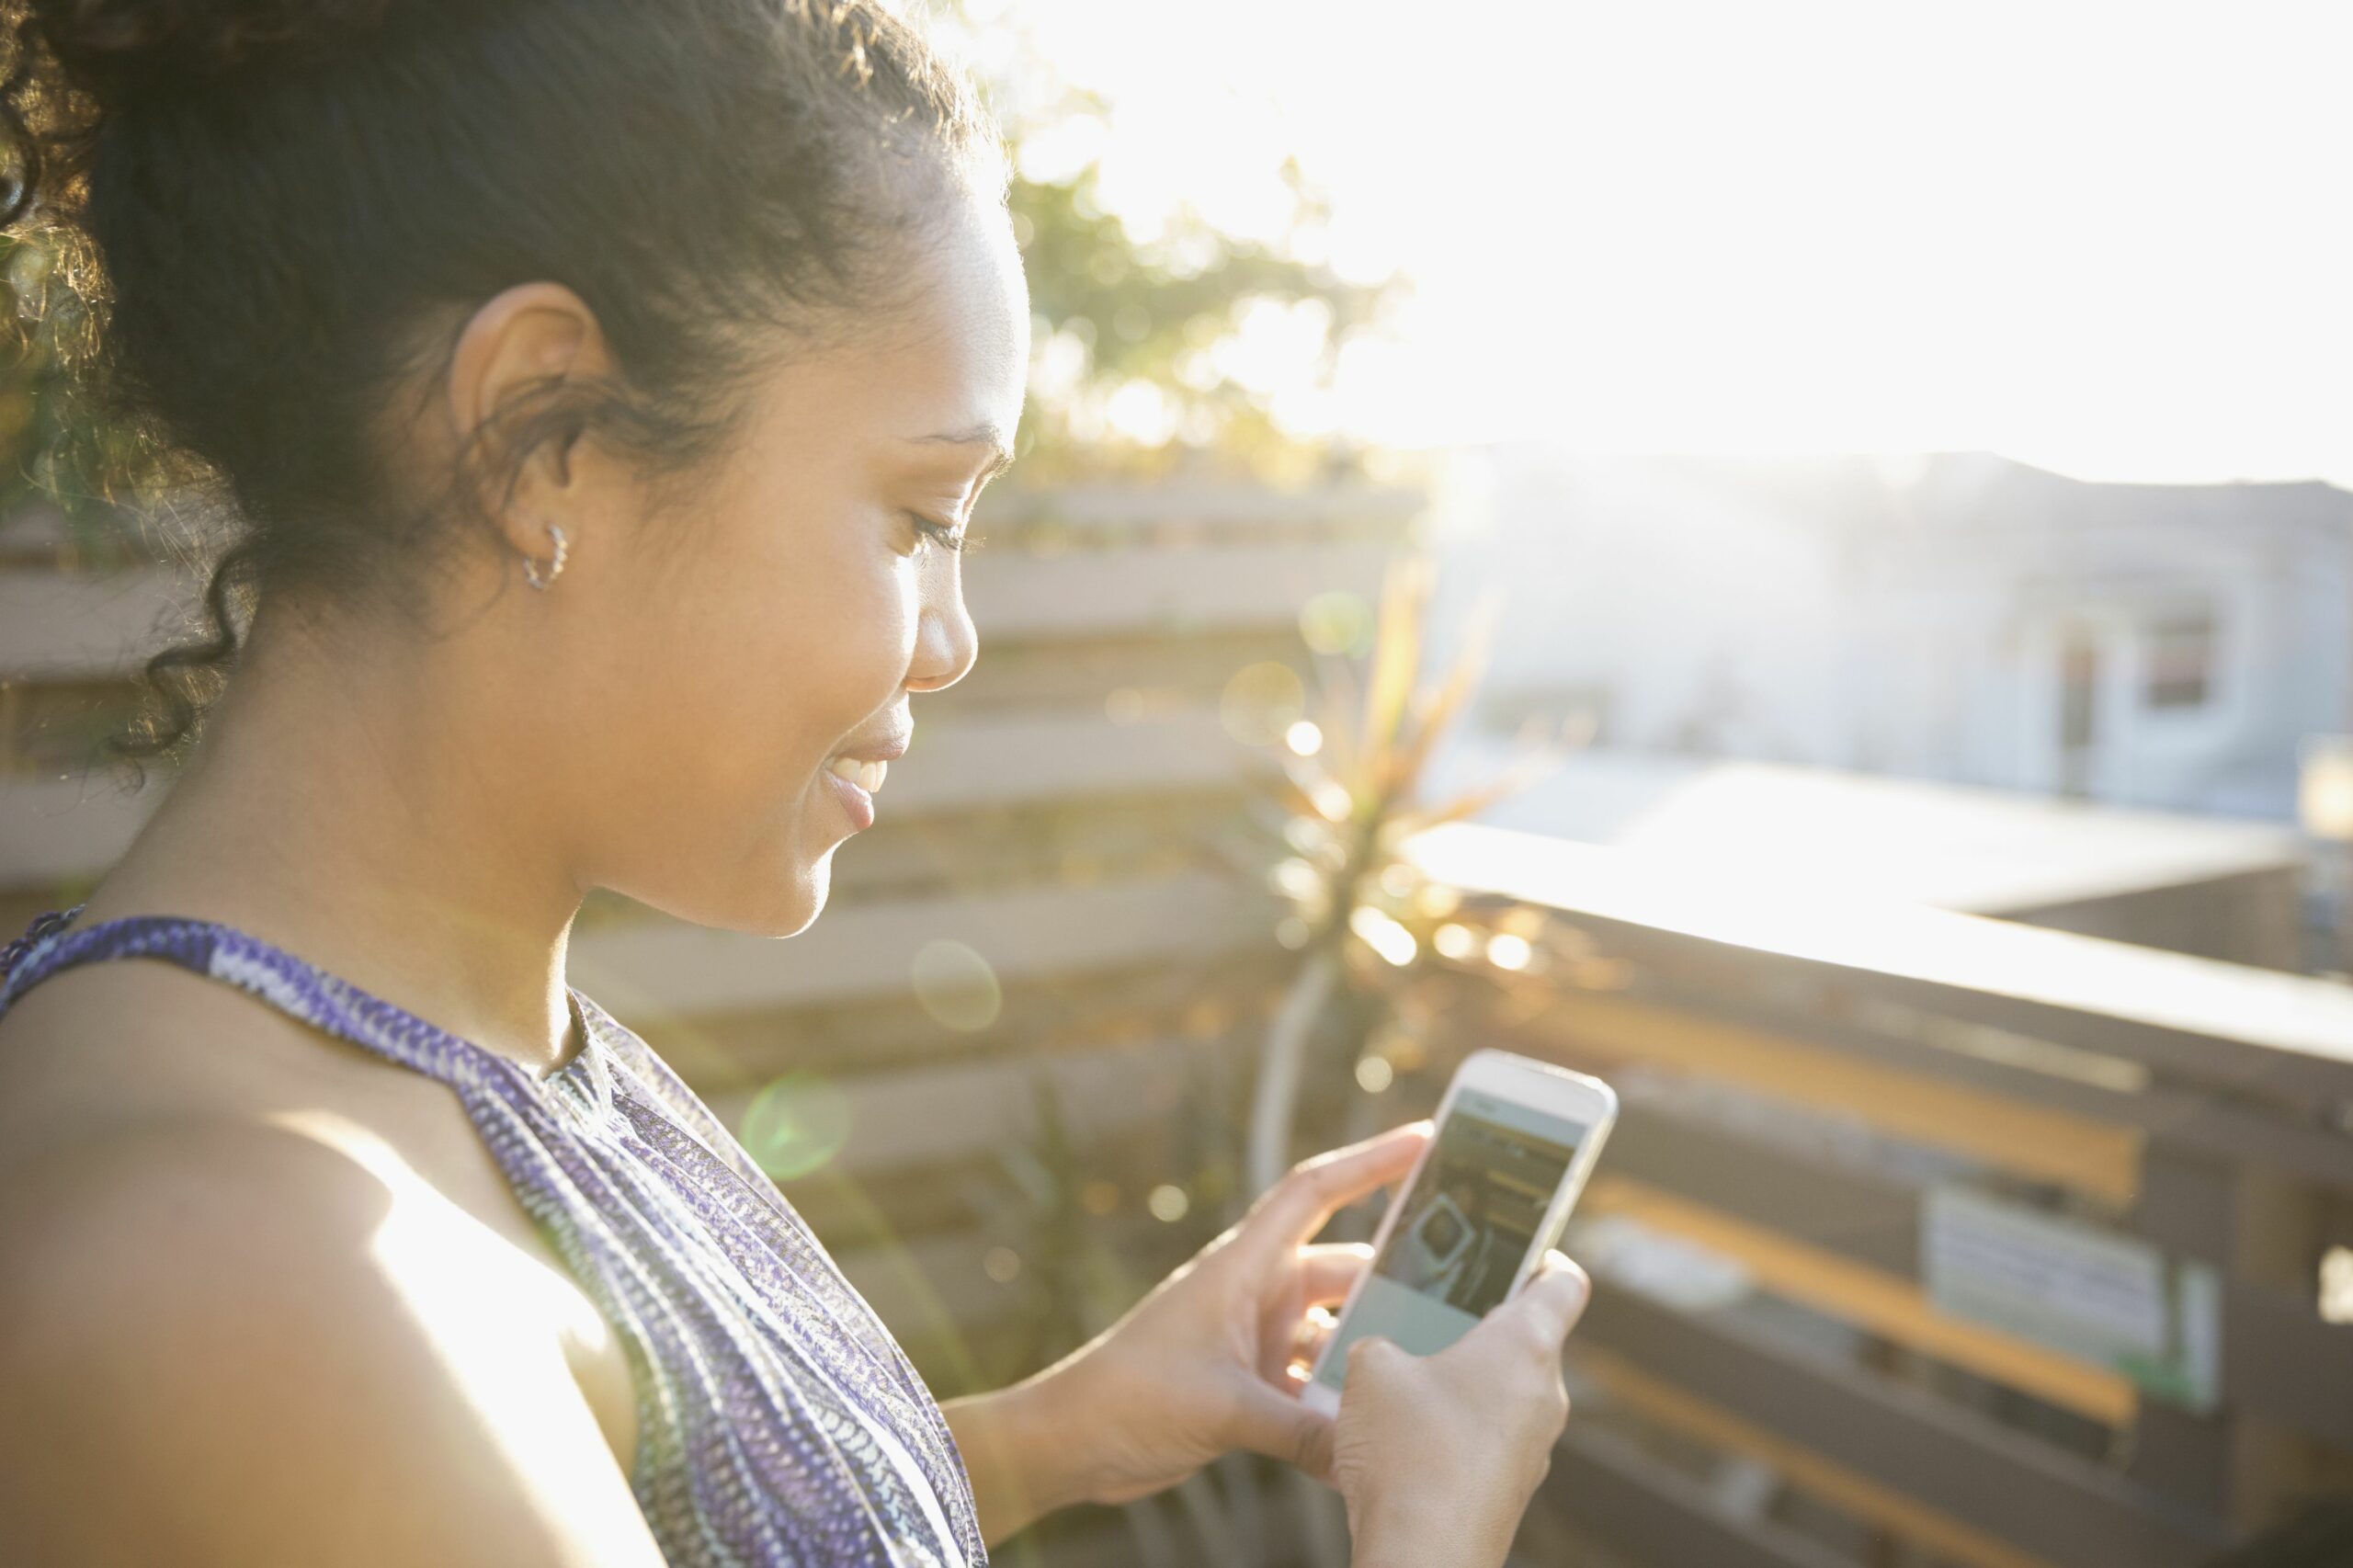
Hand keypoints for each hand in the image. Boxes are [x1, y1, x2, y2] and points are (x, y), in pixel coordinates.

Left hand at [1037, 1122, 1432, 1505]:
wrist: (1069, 1443)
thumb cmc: (1125, 1397)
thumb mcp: (1222, 1409)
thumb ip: (1299, 1431)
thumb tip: (1366, 1454)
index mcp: (1241, 1266)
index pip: (1314, 1191)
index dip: (1370, 1161)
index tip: (1427, 1141)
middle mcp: (1253, 1292)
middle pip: (1342, 1268)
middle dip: (1396, 1276)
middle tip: (1466, 1279)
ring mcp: (1252, 1337)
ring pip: (1333, 1329)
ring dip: (1369, 1348)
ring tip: (1428, 1361)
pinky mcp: (1247, 1383)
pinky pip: (1312, 1381)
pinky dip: (1339, 1398)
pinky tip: (1373, 1422)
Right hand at [1331, 1250, 1591, 1567]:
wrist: (1422, 1557)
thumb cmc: (1408, 1455)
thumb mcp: (1371, 1369)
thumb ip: (1381, 1344)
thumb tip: (1384, 1357)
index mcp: (1525, 1345)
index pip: (1563, 1282)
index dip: (1542, 1258)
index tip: (1516, 1250)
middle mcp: (1544, 1394)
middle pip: (1525, 1341)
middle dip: (1474, 1326)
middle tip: (1425, 1315)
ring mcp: (1533, 1448)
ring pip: (1502, 1395)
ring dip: (1459, 1383)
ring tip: (1400, 1381)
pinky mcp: (1510, 1489)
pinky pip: (1487, 1441)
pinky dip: (1454, 1431)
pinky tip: (1402, 1440)